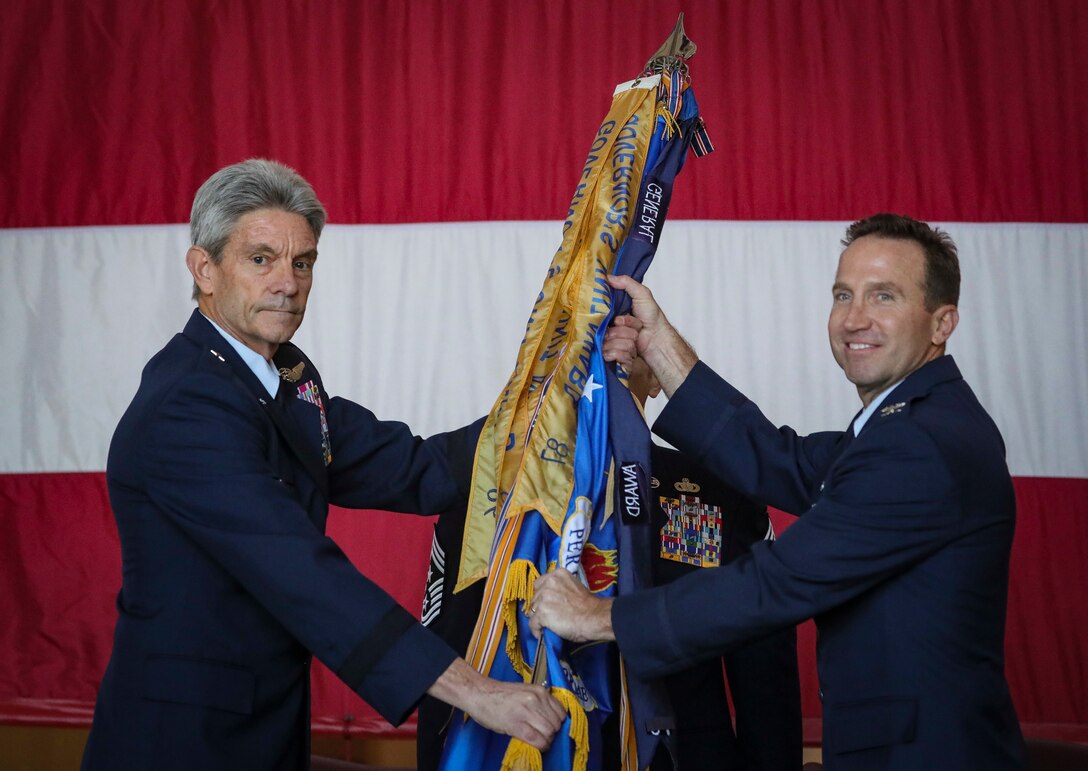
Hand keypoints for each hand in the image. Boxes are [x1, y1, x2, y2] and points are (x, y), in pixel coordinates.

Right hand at [428, 658, 564, 749]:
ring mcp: (527, 712)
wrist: (479, 694)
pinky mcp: (517, 725)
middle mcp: (536, 699)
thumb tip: (550, 719)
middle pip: (556, 724)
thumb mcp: (525, 693)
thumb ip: (539, 702)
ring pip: (549, 732)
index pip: (561, 712)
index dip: (558, 722)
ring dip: (547, 740)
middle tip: (544, 735)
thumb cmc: (500, 695)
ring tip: (539, 740)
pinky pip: (537, 740)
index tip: (551, 727)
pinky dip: (541, 746)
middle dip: (552, 733)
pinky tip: (537, 746)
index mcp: (539, 691)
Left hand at [528, 569, 614, 642]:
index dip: (542, 595)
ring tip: (547, 626)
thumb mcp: (574, 586)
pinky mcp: (541, 613)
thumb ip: (560, 588)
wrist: (594, 617)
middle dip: (540, 607)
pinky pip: (532, 624)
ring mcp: (543, 598)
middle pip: (535, 597)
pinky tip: (543, 633)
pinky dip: (536, 630)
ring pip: (532, 610)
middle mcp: (548, 583)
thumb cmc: (588, 605)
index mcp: (557, 574)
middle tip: (549, 616)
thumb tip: (551, 599)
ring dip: (538, 619)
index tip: (547, 603)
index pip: (540, 584)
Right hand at [605, 275, 697, 397]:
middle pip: (603, 330)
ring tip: (636, 338)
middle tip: (636, 327)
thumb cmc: (651, 318)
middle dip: (622, 328)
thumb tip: (608, 277)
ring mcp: (609, 342)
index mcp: (611, 313)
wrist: (658, 340)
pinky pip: (610, 354)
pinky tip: (633, 349)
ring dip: (626, 339)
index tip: (620, 317)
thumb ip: (626, 282)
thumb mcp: (642, 294)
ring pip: (607, 342)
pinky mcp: (612, 356)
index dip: (609, 316)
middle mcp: (608, 328)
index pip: (598, 315)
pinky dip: (625, 352)